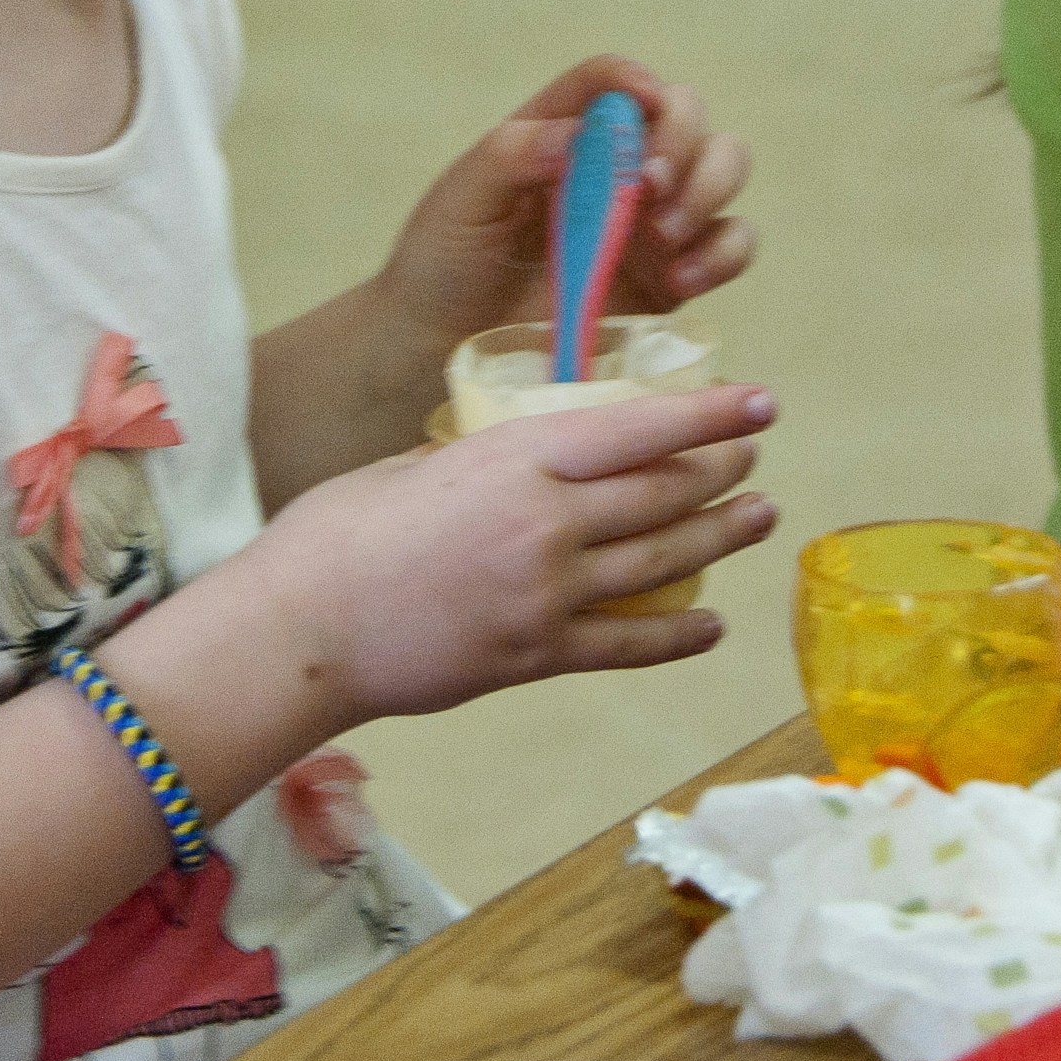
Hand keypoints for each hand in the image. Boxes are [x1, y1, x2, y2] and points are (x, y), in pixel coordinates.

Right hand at [227, 387, 778, 717]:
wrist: (301, 631)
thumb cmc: (336, 534)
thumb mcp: (413, 463)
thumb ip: (483, 461)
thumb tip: (521, 462)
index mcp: (515, 459)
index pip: (638, 429)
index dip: (708, 416)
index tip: (759, 404)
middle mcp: (547, 523)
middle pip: (662, 494)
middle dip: (720, 472)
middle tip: (754, 459)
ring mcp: (547, 595)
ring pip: (659, 563)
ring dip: (718, 539)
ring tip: (758, 519)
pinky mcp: (534, 656)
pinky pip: (624, 645)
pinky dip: (674, 636)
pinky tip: (710, 627)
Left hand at [373, 56, 757, 352]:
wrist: (446, 348)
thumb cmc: (445, 263)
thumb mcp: (459, 201)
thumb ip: (509, 156)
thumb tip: (575, 135)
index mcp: (563, 131)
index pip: (611, 82)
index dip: (634, 80)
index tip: (644, 104)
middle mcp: (617, 165)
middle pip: (685, 112)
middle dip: (683, 137)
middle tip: (648, 185)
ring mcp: (651, 219)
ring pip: (725, 166)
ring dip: (710, 187)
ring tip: (664, 233)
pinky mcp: (673, 275)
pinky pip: (731, 245)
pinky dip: (724, 252)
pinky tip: (684, 278)